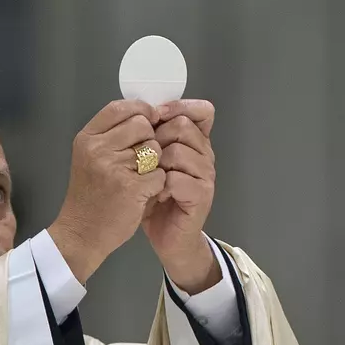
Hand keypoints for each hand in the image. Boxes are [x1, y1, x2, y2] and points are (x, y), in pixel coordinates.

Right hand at [49, 100, 165, 282]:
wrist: (81, 233)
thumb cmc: (89, 195)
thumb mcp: (90, 157)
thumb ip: (112, 135)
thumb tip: (146, 115)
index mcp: (87, 138)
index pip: (120, 107)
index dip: (141, 110)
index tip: (149, 122)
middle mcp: (98, 149)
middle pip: (142, 124)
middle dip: (150, 139)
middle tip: (141, 160)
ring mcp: (114, 168)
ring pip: (155, 148)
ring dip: (155, 163)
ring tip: (141, 178)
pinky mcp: (132, 187)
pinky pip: (160, 174)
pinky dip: (158, 184)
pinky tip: (145, 193)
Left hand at [142, 100, 220, 293]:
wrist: (167, 238)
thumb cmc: (155, 198)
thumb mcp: (150, 164)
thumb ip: (151, 138)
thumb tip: (138, 112)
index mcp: (195, 142)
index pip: (201, 111)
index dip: (178, 107)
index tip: (155, 116)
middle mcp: (205, 154)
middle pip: (183, 126)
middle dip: (156, 138)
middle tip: (144, 159)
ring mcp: (206, 175)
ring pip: (178, 151)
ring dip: (155, 164)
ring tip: (148, 179)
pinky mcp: (202, 196)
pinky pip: (177, 178)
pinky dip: (159, 185)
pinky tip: (154, 194)